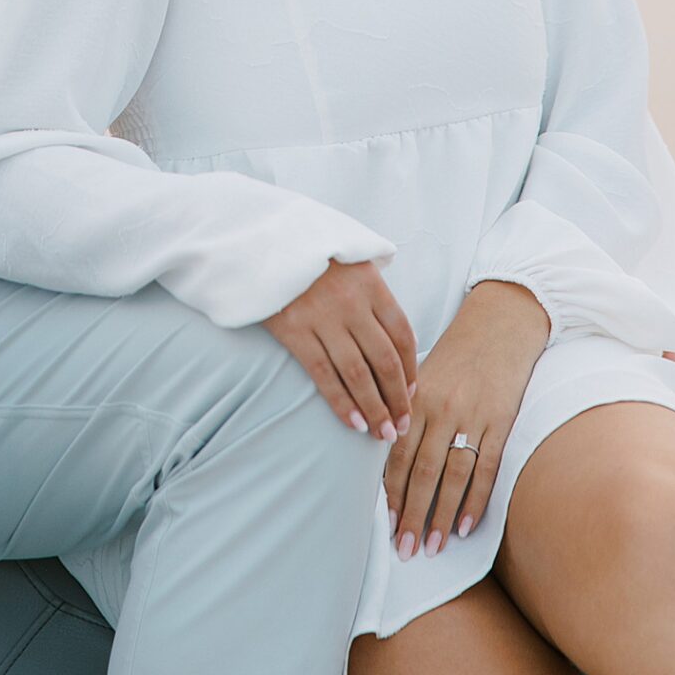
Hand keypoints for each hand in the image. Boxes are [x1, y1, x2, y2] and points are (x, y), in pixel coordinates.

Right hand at [262, 258, 418, 440]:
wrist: (263, 242)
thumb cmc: (312, 255)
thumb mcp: (351, 261)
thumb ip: (376, 294)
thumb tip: (401, 338)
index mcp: (371, 284)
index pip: (402, 335)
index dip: (410, 369)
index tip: (411, 393)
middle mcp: (352, 302)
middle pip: (384, 360)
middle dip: (397, 398)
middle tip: (402, 425)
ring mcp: (323, 317)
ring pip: (358, 373)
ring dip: (374, 408)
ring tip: (382, 433)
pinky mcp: (295, 330)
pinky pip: (324, 374)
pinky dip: (342, 403)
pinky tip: (355, 423)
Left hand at [384, 280, 548, 554]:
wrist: (501, 324)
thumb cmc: (457, 354)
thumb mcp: (424, 375)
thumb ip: (407, 412)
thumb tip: (389, 459)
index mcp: (417, 396)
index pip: (397, 453)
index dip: (390, 491)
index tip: (383, 523)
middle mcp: (441, 408)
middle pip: (422, 470)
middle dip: (410, 513)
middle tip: (402, 549)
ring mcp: (473, 417)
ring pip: (453, 475)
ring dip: (441, 515)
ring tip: (432, 546)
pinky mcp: (501, 422)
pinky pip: (486, 468)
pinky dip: (476, 500)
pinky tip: (467, 527)